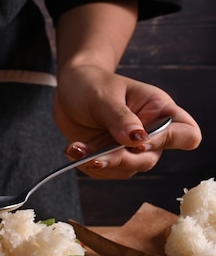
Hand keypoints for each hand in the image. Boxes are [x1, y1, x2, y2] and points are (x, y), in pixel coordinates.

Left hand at [53, 65, 201, 178]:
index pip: (186, 134)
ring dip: (99, 163)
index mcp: (158, 110)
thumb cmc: (91, 83)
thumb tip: (138, 140)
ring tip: (76, 148)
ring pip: (126, 170)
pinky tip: (73, 149)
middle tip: (95, 157)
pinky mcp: (110, 156)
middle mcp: (149, 132)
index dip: (168, 142)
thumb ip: (120, 118)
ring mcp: (129, 147)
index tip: (138, 141)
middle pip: (149, 159)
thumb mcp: (103, 96)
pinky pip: (104, 172)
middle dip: (120, 159)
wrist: (69, 89)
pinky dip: (86, 165)